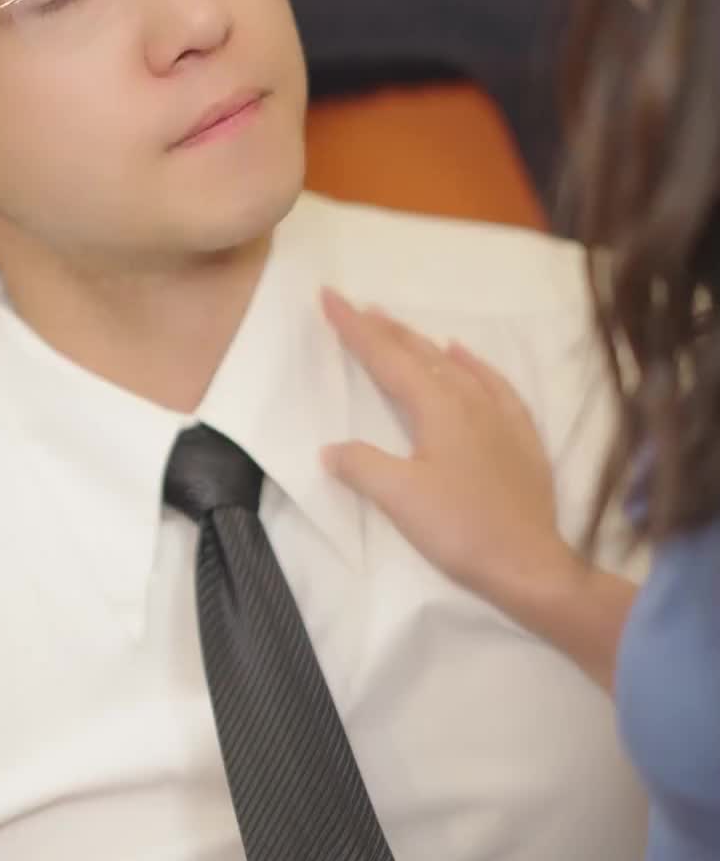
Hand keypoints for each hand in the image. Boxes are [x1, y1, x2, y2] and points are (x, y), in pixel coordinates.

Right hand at [321, 290, 576, 619]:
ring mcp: (500, 417)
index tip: (330, 297)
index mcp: (438, 407)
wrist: (529, 563)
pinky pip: (493, 384)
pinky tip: (464, 356)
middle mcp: (470, 400)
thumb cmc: (461, 529)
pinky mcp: (520, 437)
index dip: (355, 329)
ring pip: (454, 365)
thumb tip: (332, 449)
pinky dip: (472, 364)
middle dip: (385, 330)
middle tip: (358, 307)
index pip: (387, 358)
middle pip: (420, 354)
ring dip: (422, 344)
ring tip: (399, 328)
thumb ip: (362, 466)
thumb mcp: (400, 499)